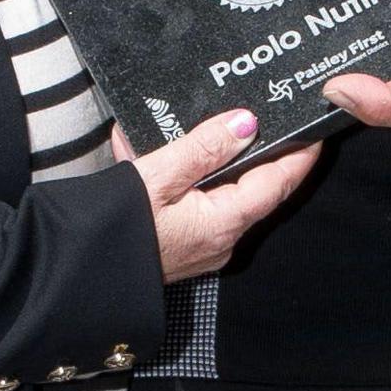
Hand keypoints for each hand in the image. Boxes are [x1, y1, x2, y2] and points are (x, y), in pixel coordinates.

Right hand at [118, 113, 320, 283]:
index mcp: (223, 222)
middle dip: (265, 151)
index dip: (301, 154)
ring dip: (223, 160)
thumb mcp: (159, 175)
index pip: (278, 183)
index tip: (317, 128)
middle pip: (259, 188)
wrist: (74, 272)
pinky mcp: (185, 243)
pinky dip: (196, 174)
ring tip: (217, 126)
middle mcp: (221, 239)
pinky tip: (174, 150)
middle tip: (275, 118)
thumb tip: (247, 123)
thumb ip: (204, 147)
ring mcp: (204, 245)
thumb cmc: (114, 227)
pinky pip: (204, 201)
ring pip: (230, 193)